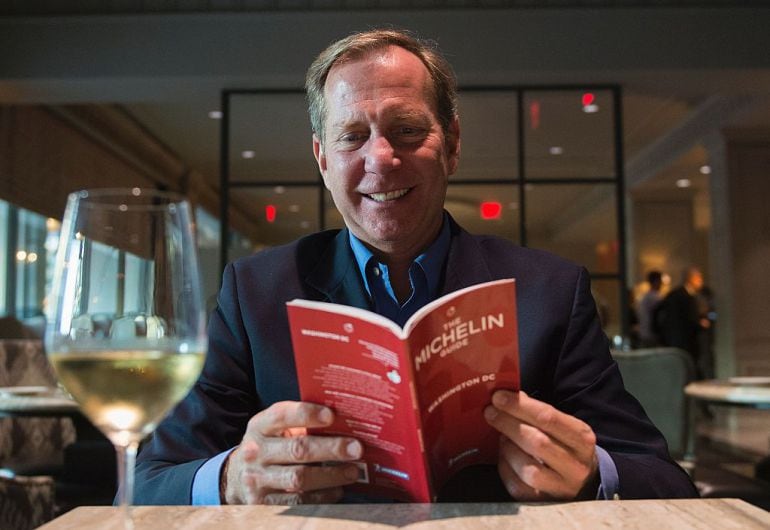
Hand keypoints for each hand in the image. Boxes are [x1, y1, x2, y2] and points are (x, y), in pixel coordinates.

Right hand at [222, 401, 362, 504]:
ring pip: (298, 478)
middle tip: (357, 448)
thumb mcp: (276, 429)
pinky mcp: (263, 503)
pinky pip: (297, 501)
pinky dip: (321, 496)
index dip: (307, 414)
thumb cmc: (270, 446)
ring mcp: (257, 479)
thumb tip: (345, 419)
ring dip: (330, 475)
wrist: (237, 477)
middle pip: (297, 449)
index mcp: (259, 426)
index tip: (332, 415)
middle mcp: (255, 451)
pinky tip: (337, 489)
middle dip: (330, 448)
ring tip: (352, 471)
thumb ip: (301, 423)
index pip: (281, 415)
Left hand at [484, 390, 598, 500]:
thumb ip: (538, 413)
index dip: (520, 406)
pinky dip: (505, 467)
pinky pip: (518, 486)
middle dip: (508, 423)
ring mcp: (561, 488)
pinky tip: (504, 455)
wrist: (584, 481)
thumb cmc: (566, 446)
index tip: (498, 396)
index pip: (548, 418)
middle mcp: (576, 466)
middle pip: (537, 442)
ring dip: (508, 448)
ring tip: (501, 436)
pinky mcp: (544, 503)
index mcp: (582, 439)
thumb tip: (506, 397)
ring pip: (528, 469)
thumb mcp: (564, 427)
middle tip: (490, 412)